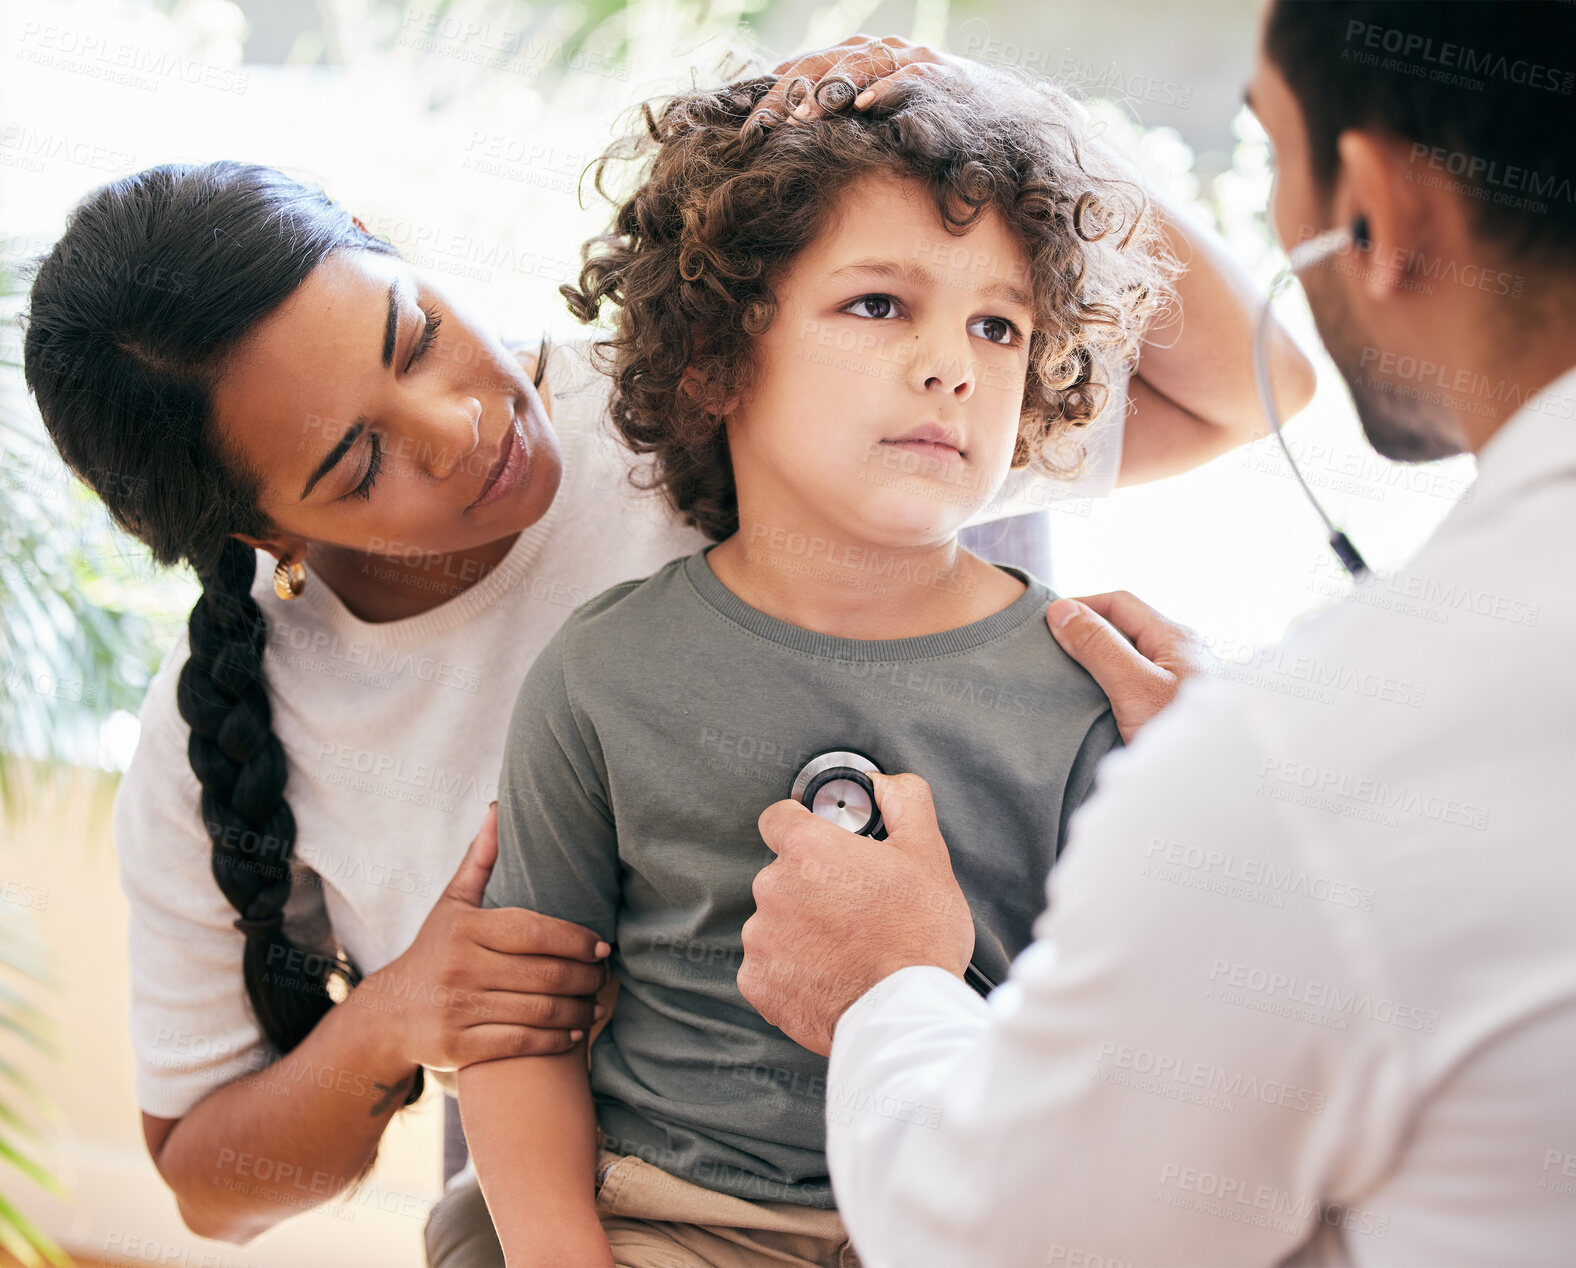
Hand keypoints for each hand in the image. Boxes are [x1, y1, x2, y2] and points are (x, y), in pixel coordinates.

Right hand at [361, 803, 609, 1073]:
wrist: (389, 1013)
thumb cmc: (435, 950)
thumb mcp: (452, 904)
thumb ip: (482, 860)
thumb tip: (499, 808)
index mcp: (466, 928)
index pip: (535, 932)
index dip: (576, 940)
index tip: (604, 946)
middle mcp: (461, 968)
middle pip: (544, 974)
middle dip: (585, 978)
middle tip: (606, 977)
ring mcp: (459, 1009)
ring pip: (538, 1011)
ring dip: (577, 1010)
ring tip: (597, 1004)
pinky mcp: (459, 1047)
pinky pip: (520, 1043)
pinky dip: (554, 1040)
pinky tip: (573, 1034)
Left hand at [739, 773, 973, 1055]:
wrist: (908, 1013)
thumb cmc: (920, 934)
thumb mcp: (927, 852)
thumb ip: (902, 800)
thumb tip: (881, 784)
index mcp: (807, 849)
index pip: (779, 818)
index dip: (802, 827)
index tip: (822, 846)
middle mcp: (773, 888)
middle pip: (782, 874)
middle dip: (812, 887)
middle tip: (854, 909)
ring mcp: (760, 938)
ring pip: (775, 921)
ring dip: (801, 929)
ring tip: (846, 948)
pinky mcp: (758, 982)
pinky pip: (768, 965)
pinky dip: (792, 970)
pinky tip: (829, 975)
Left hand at [745, 33, 963, 131]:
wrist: (999, 115)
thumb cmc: (932, 121)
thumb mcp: (881, 119)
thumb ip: (843, 122)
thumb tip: (793, 147)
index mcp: (859, 58)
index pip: (806, 68)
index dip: (775, 93)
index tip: (750, 127)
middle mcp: (881, 50)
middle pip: (822, 63)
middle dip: (789, 93)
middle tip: (763, 126)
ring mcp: (910, 58)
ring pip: (859, 65)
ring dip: (828, 92)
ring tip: (802, 119)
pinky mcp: (940, 76)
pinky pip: (907, 77)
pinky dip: (884, 90)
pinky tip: (862, 108)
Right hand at [1046, 591, 1213, 742]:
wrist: (1222, 779)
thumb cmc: (1184, 734)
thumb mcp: (1133, 686)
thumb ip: (1098, 647)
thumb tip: (1060, 611)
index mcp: (1175, 637)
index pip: (1119, 603)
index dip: (1082, 606)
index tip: (1046, 624)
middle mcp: (1181, 654)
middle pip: (1125, 628)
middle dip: (1087, 634)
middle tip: (1051, 651)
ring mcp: (1180, 681)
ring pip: (1130, 658)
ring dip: (1097, 662)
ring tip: (1066, 678)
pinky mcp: (1174, 708)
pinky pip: (1136, 684)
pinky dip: (1110, 686)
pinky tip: (1095, 705)